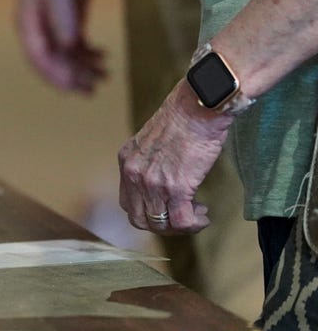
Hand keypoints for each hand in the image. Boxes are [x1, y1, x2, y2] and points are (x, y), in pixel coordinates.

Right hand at [15, 0, 106, 92]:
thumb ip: (63, 18)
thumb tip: (70, 46)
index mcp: (28, 26)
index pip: (38, 58)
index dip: (54, 75)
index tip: (72, 86)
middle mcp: (37, 33)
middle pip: (52, 63)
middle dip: (71, 78)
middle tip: (91, 91)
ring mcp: (51, 31)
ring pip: (66, 58)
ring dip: (84, 69)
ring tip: (104, 77)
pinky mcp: (65, 27)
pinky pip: (75, 48)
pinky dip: (89, 56)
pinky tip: (103, 58)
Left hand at [118, 82, 231, 234]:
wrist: (199, 106)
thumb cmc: (184, 117)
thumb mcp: (153, 140)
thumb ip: (150, 161)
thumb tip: (163, 178)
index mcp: (127, 162)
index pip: (128, 203)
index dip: (148, 212)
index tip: (167, 207)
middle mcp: (134, 174)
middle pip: (139, 219)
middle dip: (162, 225)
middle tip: (182, 216)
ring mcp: (153, 183)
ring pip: (159, 224)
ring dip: (180, 225)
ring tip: (197, 213)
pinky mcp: (176, 187)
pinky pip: (181, 222)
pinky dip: (194, 224)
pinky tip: (203, 214)